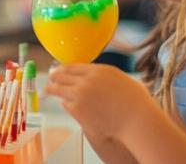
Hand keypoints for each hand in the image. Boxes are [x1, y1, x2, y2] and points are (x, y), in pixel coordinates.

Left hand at [45, 63, 160, 142]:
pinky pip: (66, 104)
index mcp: (99, 70)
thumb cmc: (136, 102)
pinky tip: (65, 104)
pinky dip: (65, 103)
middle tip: (50, 77)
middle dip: (55, 76)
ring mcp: (81, 94)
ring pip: (59, 89)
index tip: (59, 70)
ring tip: (48, 89)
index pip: (73, 66)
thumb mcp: (122, 79)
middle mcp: (87, 80)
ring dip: (52, 88)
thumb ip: (107, 76)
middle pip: (62, 75)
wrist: (137, 120)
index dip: (63, 68)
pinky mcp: (78, 109)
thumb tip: (98, 77)